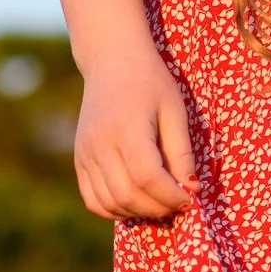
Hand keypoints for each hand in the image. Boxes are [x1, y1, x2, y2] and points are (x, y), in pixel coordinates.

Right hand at [73, 43, 196, 219]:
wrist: (112, 59)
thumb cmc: (150, 80)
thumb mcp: (174, 110)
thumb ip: (181, 153)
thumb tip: (190, 191)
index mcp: (126, 129)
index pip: (148, 178)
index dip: (172, 195)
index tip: (191, 198)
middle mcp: (100, 146)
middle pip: (128, 195)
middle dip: (159, 207)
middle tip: (179, 202)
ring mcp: (85, 154)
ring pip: (110, 203)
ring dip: (139, 212)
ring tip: (161, 201)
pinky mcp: (79, 160)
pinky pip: (93, 200)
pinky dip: (116, 209)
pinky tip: (137, 201)